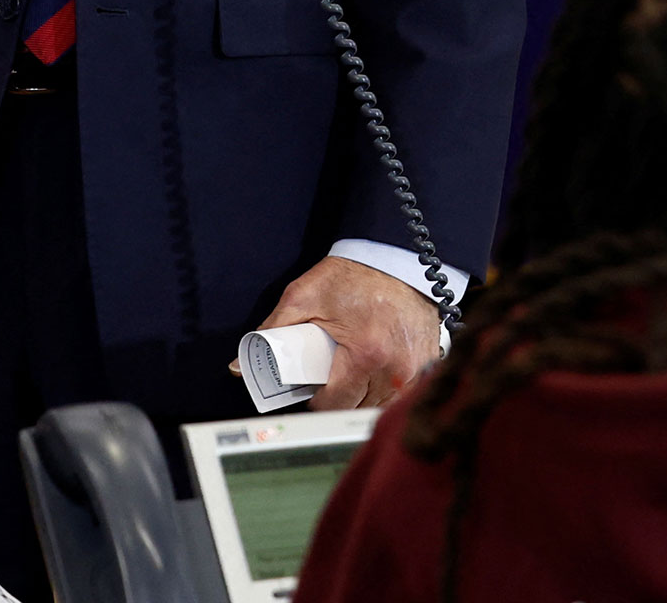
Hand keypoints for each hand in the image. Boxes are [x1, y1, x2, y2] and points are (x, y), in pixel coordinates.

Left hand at [251, 255, 441, 410]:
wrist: (397, 256)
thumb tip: (239, 365)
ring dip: (363, 398)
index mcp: (365, 355)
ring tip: (352, 374)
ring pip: (379, 406)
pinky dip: (386, 389)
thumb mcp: (305, 295)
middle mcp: (394, 369)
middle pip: (355, 409)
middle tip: (330, 376)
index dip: (315, 399)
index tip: (311, 386)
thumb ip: (273, 330)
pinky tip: (376, 372)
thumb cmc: (355, 275)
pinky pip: (402, 394)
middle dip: (338, 399)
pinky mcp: (427, 364)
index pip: (332, 405)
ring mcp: (414, 369)